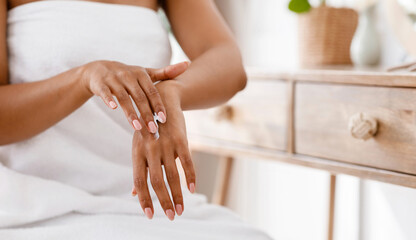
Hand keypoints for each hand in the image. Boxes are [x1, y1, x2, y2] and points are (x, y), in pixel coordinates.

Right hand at [80, 60, 188, 132]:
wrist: (99, 69)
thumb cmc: (128, 75)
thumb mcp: (146, 73)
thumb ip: (166, 72)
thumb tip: (188, 64)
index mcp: (141, 74)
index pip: (152, 92)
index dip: (158, 105)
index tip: (164, 119)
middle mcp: (128, 75)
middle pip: (139, 97)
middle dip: (147, 114)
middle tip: (153, 130)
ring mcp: (114, 79)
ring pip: (123, 97)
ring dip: (130, 113)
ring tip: (137, 128)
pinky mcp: (100, 84)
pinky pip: (105, 93)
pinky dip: (109, 100)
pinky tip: (113, 109)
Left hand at [131, 81, 195, 220]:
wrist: (163, 98)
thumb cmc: (149, 127)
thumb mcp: (139, 146)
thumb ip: (140, 170)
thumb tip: (133, 194)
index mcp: (138, 152)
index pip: (139, 181)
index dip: (144, 199)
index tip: (149, 215)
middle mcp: (150, 149)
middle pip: (157, 181)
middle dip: (164, 202)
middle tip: (170, 217)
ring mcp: (166, 143)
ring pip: (172, 175)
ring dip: (178, 195)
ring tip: (181, 210)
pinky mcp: (181, 138)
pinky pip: (187, 161)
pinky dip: (190, 176)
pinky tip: (193, 189)